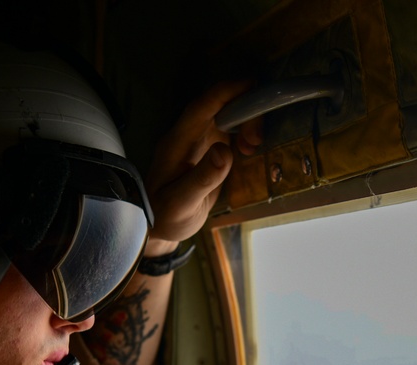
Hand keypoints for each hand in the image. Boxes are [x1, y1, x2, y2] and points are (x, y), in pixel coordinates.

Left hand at [143, 80, 262, 251]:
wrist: (159, 228)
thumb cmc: (165, 216)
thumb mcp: (181, 203)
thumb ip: (202, 178)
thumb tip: (225, 151)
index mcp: (176, 144)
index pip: (201, 108)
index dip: (225, 92)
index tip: (252, 84)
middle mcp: (187, 137)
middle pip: (218, 107)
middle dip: (243, 111)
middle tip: (257, 139)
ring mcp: (198, 143)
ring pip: (226, 117)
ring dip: (246, 121)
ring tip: (255, 145)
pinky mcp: (208, 152)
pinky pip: (229, 131)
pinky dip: (245, 133)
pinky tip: (251, 149)